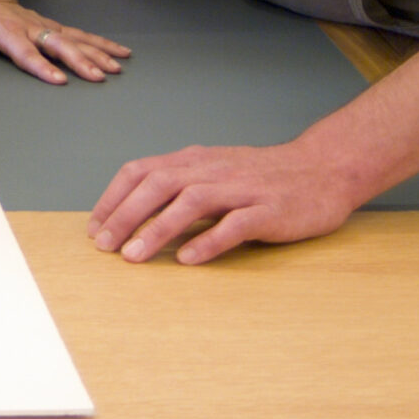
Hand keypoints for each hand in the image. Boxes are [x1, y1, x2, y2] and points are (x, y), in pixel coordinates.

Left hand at [0, 0, 128, 82]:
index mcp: (7, 32)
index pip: (26, 52)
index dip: (42, 66)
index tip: (59, 79)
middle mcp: (31, 28)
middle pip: (58, 45)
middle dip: (80, 61)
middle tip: (98, 76)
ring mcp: (45, 26)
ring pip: (75, 39)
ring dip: (97, 52)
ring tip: (116, 67)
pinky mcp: (53, 26)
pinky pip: (80, 35)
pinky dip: (101, 43)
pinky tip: (119, 52)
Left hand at [88, 139, 364, 264]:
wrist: (323, 169)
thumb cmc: (262, 175)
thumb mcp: (214, 170)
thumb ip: (179, 185)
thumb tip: (134, 213)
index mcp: (194, 159)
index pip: (141, 170)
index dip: (114, 197)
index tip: (95, 226)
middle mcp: (212, 169)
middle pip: (158, 184)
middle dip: (125, 215)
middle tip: (103, 246)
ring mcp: (241, 189)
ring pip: (191, 202)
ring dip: (158, 229)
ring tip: (134, 256)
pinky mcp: (269, 210)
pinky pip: (235, 225)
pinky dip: (208, 241)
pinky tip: (188, 259)